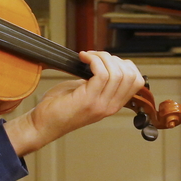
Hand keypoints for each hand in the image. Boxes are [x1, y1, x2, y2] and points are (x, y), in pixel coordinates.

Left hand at [3, 52, 145, 155]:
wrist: (43, 124)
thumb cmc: (59, 107)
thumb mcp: (86, 91)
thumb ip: (99, 81)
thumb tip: (104, 61)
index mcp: (113, 104)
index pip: (137, 81)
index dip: (125, 65)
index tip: (106, 60)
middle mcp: (110, 106)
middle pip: (130, 75)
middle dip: (113, 58)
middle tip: (94, 57)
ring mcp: (100, 104)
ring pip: (116, 73)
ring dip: (101, 57)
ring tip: (87, 57)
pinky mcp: (88, 100)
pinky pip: (101, 74)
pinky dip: (93, 60)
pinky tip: (83, 58)